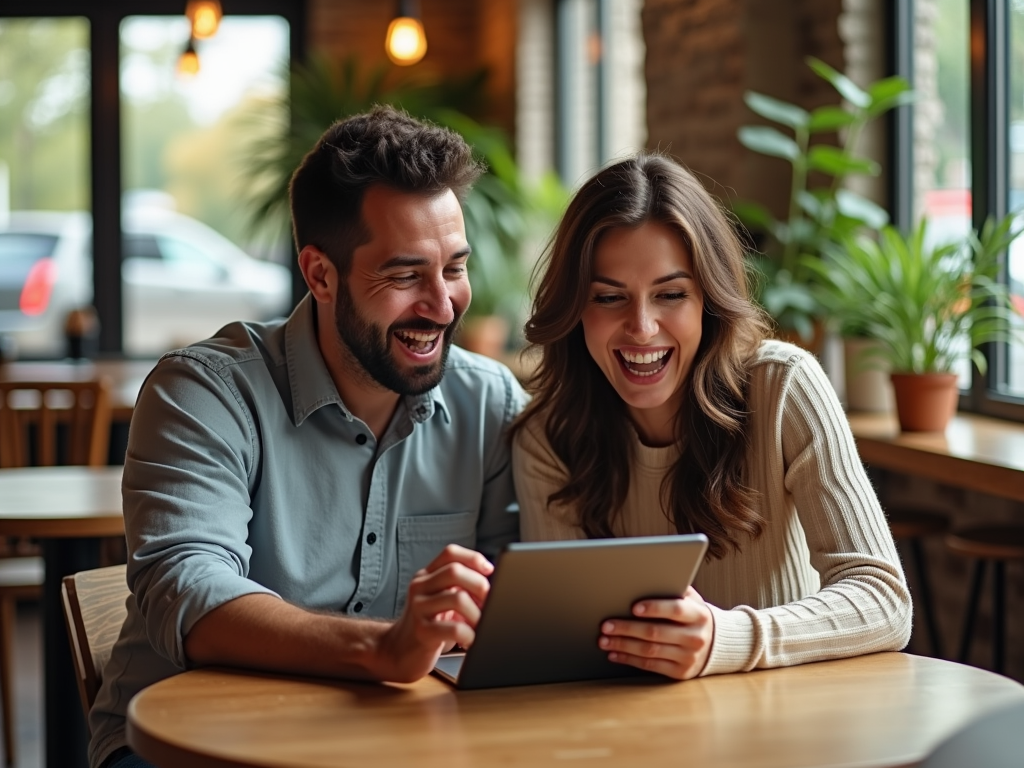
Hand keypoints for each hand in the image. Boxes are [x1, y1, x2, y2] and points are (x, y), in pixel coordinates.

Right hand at [371, 544, 492, 681]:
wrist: (396, 652)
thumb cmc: (426, 626)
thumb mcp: (439, 600)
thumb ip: (458, 588)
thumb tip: (491, 585)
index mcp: (426, 576)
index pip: (450, 554)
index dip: (473, 558)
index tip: (490, 570)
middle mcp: (420, 587)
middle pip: (455, 571)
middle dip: (480, 585)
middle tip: (490, 602)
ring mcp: (418, 608)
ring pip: (457, 598)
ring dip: (478, 613)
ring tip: (483, 625)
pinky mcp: (421, 631)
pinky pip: (453, 628)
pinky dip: (470, 634)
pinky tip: (471, 640)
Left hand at [598, 586, 713, 679]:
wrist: (717, 645)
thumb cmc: (694, 617)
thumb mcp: (692, 600)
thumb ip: (674, 589)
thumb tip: (647, 576)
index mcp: (698, 615)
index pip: (676, 610)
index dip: (654, 608)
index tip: (633, 607)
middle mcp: (695, 637)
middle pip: (656, 633)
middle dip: (627, 629)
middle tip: (606, 625)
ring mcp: (688, 657)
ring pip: (650, 651)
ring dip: (623, 645)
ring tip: (604, 640)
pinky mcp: (680, 672)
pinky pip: (651, 666)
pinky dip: (629, 659)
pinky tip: (615, 654)